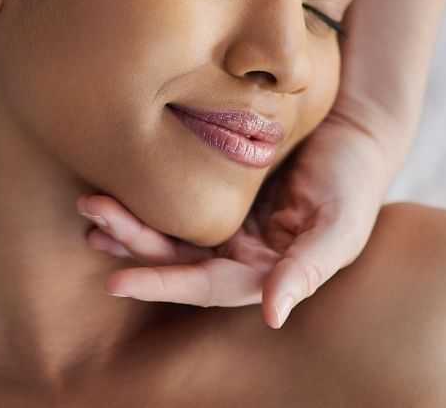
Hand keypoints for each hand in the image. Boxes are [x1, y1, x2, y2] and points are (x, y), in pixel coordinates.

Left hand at [76, 104, 406, 328]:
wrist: (353, 129)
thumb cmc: (352, 181)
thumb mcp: (339, 226)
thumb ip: (306, 270)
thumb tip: (271, 315)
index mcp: (262, 271)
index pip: (204, 285)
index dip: (162, 284)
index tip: (118, 283)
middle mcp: (236, 252)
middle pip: (174, 257)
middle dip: (132, 242)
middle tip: (93, 219)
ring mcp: (223, 220)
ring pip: (167, 229)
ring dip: (128, 221)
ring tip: (91, 205)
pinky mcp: (214, 186)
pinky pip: (172, 195)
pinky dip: (144, 195)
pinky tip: (113, 185)